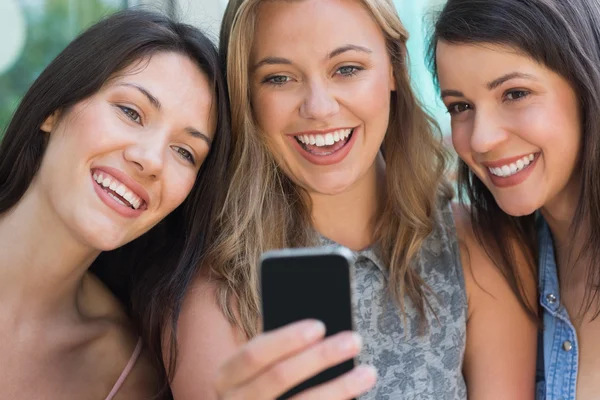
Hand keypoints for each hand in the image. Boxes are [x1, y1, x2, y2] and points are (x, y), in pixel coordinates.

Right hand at [215, 320, 376, 399]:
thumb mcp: (253, 371)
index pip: (254, 354)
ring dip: (339, 388)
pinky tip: (355, 398)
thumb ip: (276, 352)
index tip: (320, 326)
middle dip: (319, 357)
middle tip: (354, 340)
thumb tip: (320, 329)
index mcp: (226, 377)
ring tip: (368, 372)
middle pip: (279, 377)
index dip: (286, 339)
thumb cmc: (255, 389)